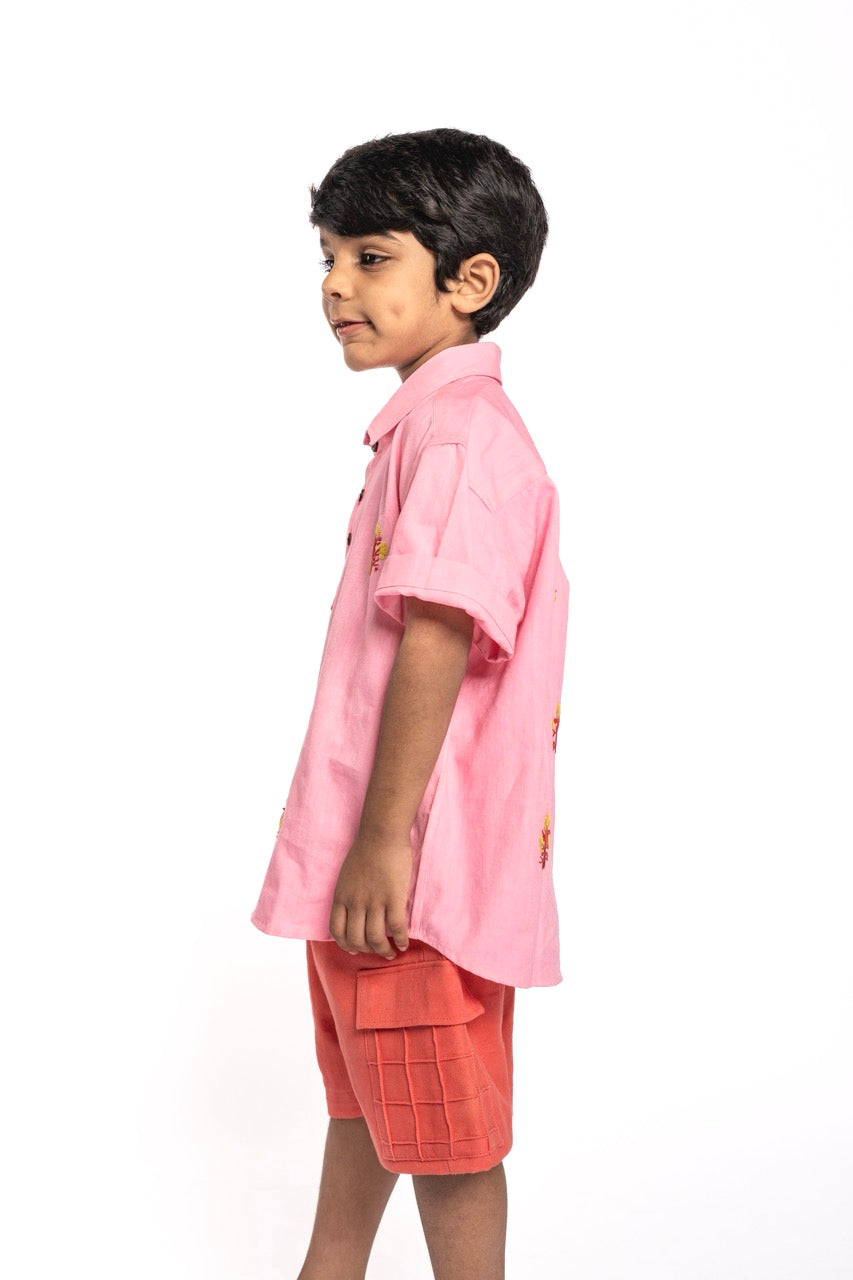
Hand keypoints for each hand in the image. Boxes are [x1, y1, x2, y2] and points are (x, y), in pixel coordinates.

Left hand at [329, 833, 411, 958]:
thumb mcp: (346, 875)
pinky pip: (396, 927)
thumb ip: (348, 894)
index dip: (345, 944)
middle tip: (377, 952)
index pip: (337, 931)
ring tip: (390, 952)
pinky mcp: (393, 897)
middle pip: (356, 939)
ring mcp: (374, 901)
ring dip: (383, 950)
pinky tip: (404, 944)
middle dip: (366, 950)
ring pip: (375, 938)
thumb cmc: (365, 850)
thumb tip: (354, 910)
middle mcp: (355, 902)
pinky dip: (400, 940)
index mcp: (341, 896)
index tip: (354, 949)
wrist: (381, 833)